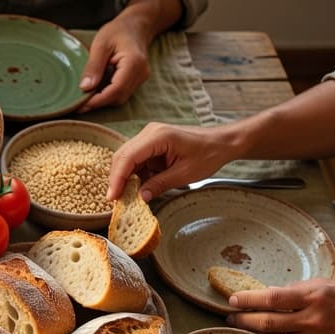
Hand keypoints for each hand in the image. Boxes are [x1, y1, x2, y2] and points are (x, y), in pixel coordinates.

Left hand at [78, 14, 151, 112]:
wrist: (136, 26)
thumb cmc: (118, 31)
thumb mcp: (100, 44)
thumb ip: (93, 66)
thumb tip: (85, 88)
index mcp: (134, 62)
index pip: (116, 89)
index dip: (98, 100)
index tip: (80, 105)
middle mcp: (141, 73)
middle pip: (119, 96)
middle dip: (98, 102)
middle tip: (77, 103)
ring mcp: (141, 77)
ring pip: (120, 97)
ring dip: (102, 99)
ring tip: (84, 97)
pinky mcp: (137, 80)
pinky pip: (121, 92)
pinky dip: (107, 94)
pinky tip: (95, 90)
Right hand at [105, 122, 236, 200]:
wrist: (222, 143)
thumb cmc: (208, 154)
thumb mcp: (185, 174)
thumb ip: (160, 184)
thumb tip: (140, 198)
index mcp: (158, 136)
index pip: (128, 157)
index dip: (117, 178)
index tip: (112, 197)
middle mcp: (149, 133)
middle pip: (122, 156)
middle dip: (117, 179)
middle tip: (116, 200)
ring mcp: (149, 137)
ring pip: (126, 159)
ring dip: (125, 178)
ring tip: (126, 196)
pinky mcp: (150, 144)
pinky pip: (135, 160)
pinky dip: (134, 175)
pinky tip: (137, 187)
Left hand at [226, 279, 334, 333]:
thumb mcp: (326, 285)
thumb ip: (296, 289)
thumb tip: (268, 293)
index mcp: (315, 297)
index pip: (272, 299)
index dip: (248, 300)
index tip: (232, 299)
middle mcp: (313, 320)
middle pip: (267, 322)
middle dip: (242, 320)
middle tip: (228, 317)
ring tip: (239, 329)